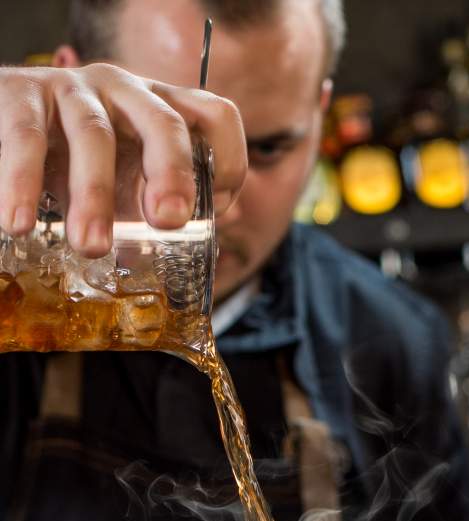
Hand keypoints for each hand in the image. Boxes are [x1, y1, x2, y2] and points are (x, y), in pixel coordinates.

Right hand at [0, 64, 246, 256]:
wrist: (0, 133)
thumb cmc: (69, 164)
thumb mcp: (121, 184)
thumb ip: (149, 211)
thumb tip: (186, 265)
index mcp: (159, 110)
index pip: (214, 116)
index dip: (228, 161)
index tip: (215, 213)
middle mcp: (123, 91)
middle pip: (164, 122)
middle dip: (172, 174)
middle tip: (168, 222)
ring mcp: (73, 89)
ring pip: (94, 136)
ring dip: (94, 196)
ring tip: (91, 246)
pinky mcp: (21, 94)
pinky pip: (26, 137)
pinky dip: (22, 183)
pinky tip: (20, 222)